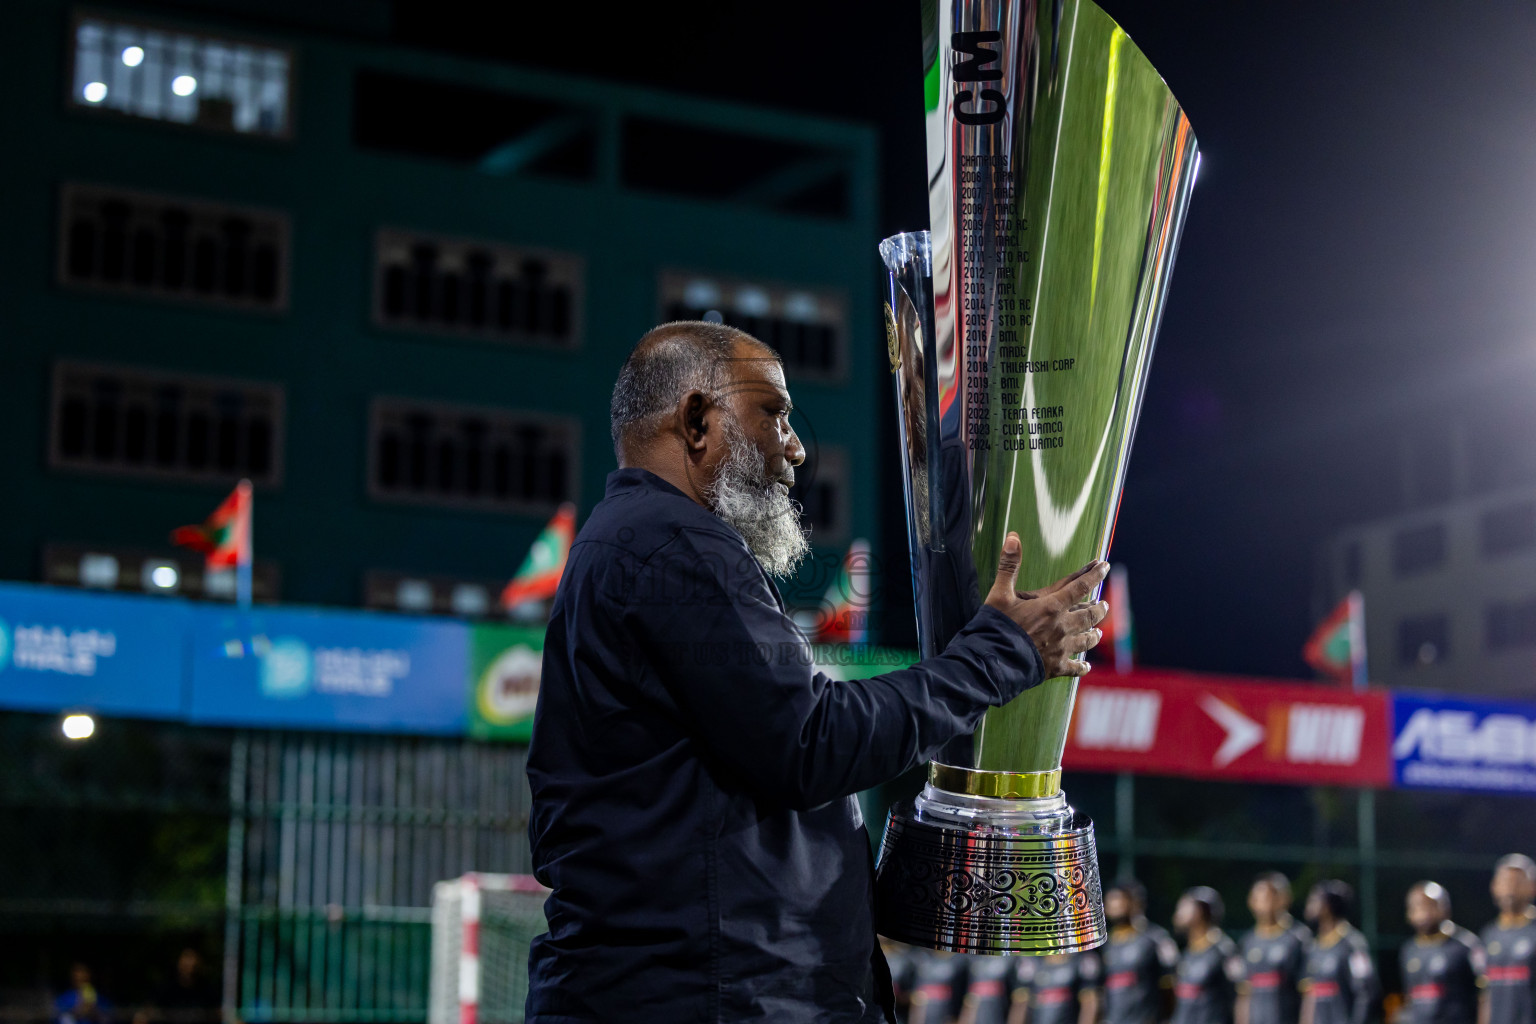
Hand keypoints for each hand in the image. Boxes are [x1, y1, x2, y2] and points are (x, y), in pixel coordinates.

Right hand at [984, 532, 1109, 677]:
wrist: (994, 662)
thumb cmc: (997, 626)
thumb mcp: (999, 593)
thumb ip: (1009, 566)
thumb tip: (1013, 537)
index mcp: (1051, 606)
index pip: (1079, 586)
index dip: (1094, 575)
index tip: (1104, 566)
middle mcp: (1062, 627)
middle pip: (1089, 615)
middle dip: (1099, 608)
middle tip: (1104, 604)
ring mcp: (1060, 648)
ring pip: (1086, 640)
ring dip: (1094, 634)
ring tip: (1099, 632)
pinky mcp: (1055, 667)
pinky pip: (1074, 668)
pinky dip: (1082, 667)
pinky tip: (1086, 667)